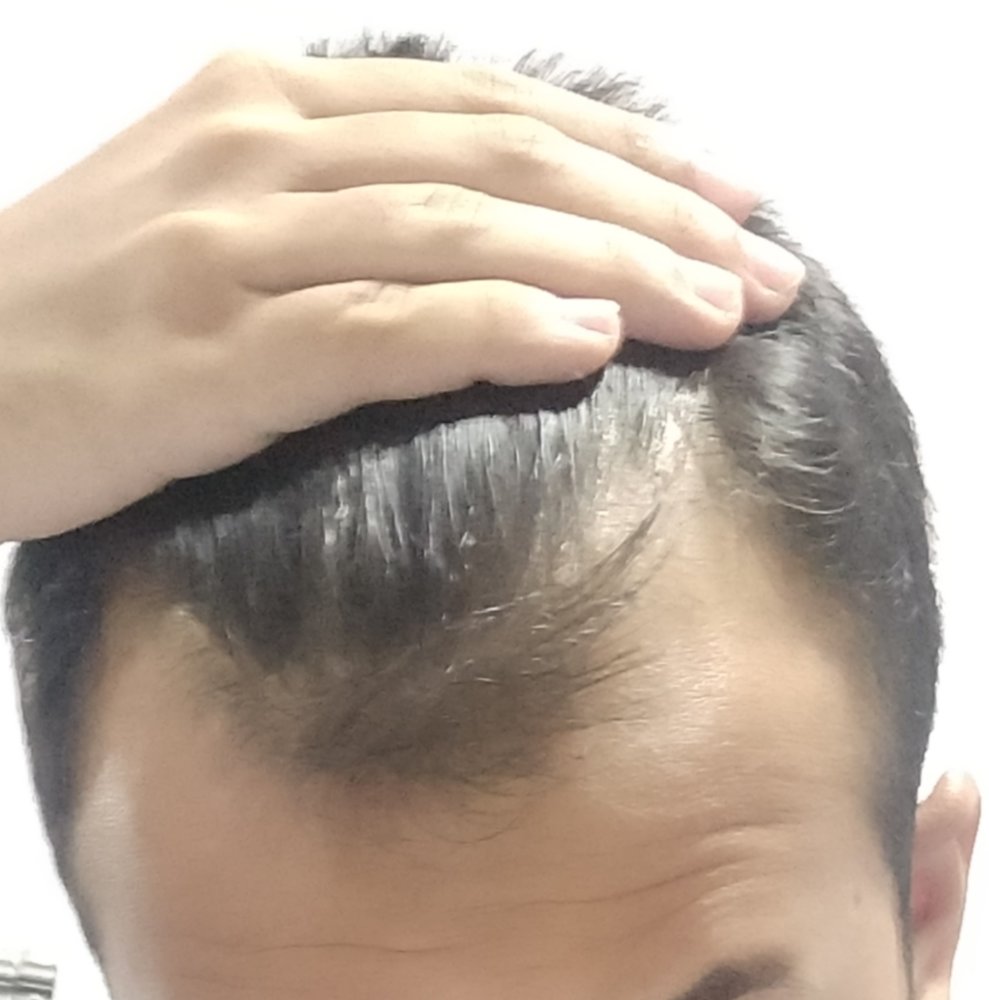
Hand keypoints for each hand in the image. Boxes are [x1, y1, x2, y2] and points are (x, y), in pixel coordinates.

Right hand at [0, 50, 804, 542]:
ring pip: (464, 232)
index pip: (497, 111)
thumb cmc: (81, 306)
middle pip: (507, 160)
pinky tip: (589, 340)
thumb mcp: (217, 210)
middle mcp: (263, 147)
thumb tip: (489, 233)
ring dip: (612, 266)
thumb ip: (343, 200)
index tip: (736, 201)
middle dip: (658, 210)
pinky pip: (380, 323)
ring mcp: (232, 241)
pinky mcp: (210, 346)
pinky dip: (494, 322)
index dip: (634, 152)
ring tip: (721, 311)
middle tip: (765, 266)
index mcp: (274, 105)